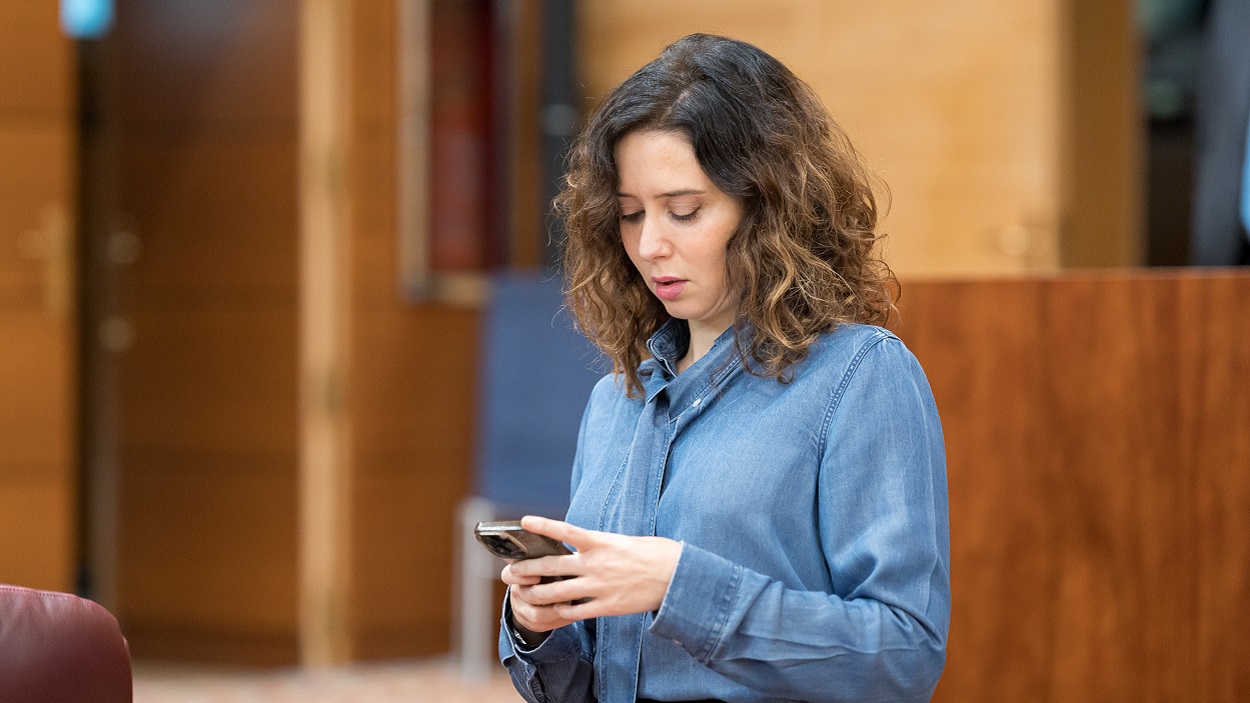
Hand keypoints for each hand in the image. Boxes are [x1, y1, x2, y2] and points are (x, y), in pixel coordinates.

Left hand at [502, 515, 681, 635]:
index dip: (543, 526)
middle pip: (551, 566)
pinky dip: (560, 612)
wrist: (676, 577)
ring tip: (524, 594)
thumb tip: (580, 545)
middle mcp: (596, 563)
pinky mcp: (606, 606)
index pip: (565, 531)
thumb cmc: (653, 554)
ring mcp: (599, 586)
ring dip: (536, 594)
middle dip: (526, 570)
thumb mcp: (624, 541)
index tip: (523, 521)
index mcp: (600, 542)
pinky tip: (552, 611)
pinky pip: (575, 611)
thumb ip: (599, 544)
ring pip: (557, 592)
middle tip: (510, 572)